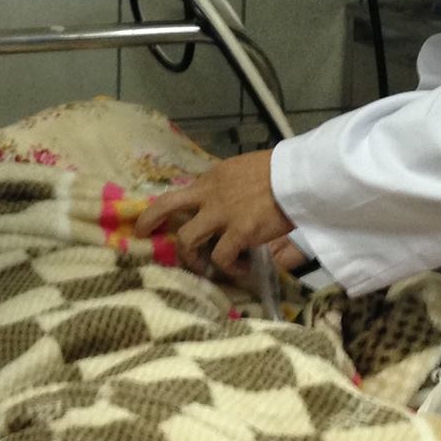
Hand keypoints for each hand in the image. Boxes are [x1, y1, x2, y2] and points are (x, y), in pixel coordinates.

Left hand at [135, 151, 291, 277]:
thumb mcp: (241, 171)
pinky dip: (229, 268)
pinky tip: (241, 269)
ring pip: (186, 239)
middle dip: (149, 221)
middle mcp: (208, 195)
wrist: (297, 176)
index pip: (177, 193)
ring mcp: (221, 215)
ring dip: (190, 258)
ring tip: (203, 267)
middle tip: (143, 234)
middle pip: (165, 206)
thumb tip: (220, 200)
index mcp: (210, 179)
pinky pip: (221, 258)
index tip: (152, 219)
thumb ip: (225, 186)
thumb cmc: (277, 171)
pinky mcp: (238, 233)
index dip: (161, 207)